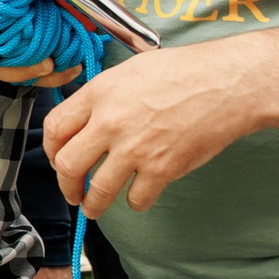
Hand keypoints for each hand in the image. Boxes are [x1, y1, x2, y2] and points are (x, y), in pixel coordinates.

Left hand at [41, 35, 270, 212]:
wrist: (228, 83)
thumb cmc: (185, 71)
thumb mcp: (130, 71)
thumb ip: (103, 96)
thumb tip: (84, 119)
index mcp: (99, 93)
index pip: (54, 128)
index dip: (51, 148)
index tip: (57, 157)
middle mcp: (110, 122)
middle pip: (67, 165)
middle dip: (66, 184)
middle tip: (72, 191)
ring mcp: (135, 148)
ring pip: (98, 191)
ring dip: (93, 205)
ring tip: (94, 207)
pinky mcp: (162, 169)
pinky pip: (136, 199)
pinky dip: (135, 202)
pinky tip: (139, 194)